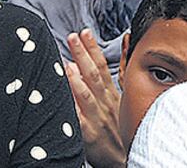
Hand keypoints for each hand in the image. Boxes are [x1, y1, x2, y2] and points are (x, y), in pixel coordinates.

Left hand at [65, 29, 123, 167]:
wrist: (126, 158)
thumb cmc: (121, 126)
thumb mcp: (123, 98)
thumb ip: (118, 73)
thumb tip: (123, 44)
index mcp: (111, 94)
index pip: (101, 66)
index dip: (92, 48)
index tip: (84, 32)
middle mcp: (104, 103)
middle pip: (93, 75)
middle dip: (82, 54)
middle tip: (72, 37)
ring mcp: (96, 118)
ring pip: (86, 96)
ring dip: (76, 80)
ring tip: (68, 64)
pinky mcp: (88, 135)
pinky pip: (77, 120)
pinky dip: (70, 108)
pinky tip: (60, 99)